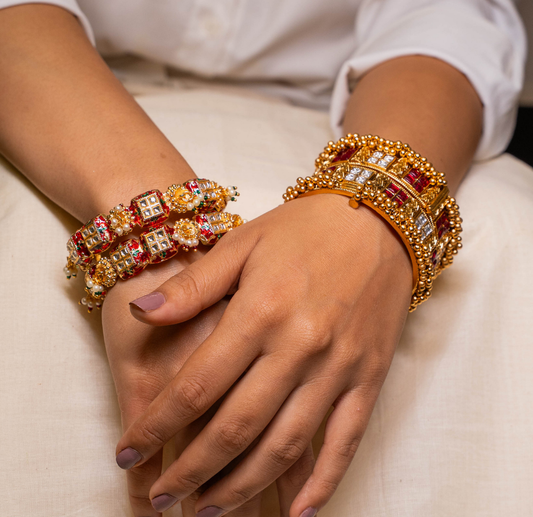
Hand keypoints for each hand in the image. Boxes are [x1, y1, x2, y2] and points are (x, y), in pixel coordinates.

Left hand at [117, 194, 412, 516]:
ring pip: (286, 446)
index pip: (197, 386)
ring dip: (243, 487)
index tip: (128, 452)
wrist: (379, 219)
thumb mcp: (242, 244)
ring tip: (207, 511)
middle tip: (162, 500)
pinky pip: (346, 442)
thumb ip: (192, 286)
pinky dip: (321, 484)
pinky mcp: (370, 376)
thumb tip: (141, 313)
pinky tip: (294, 513)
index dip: (157, 426)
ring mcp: (340, 367)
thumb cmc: (305, 228)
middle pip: (236, 428)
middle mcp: (300, 347)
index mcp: (261, 311)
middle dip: (191, 472)